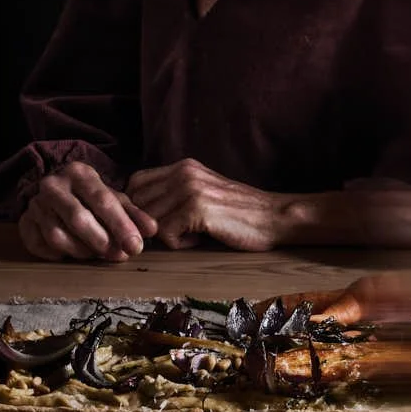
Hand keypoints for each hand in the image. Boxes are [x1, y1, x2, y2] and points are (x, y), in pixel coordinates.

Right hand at [18, 161, 157, 261]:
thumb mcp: (114, 199)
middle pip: (78, 219)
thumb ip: (134, 214)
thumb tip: (152, 230)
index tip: (136, 246)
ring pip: (58, 236)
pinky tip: (72, 254)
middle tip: (119, 256)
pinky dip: (59, 255)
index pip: (102, 200)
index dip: (121, 225)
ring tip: (97, 254)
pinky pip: (40, 246)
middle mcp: (53, 185)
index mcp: (79, 173)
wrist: (56, 190)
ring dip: (82, 251)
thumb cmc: (90, 197)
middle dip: (102, 242)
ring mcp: (35, 204)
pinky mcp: (24, 223)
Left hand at [125, 158, 286, 251]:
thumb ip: (176, 193)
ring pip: (149, 220)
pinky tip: (199, 239)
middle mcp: (184, 173)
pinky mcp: (197, 209)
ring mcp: (190, 190)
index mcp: (184, 167)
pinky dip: (179, 244)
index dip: (137, 206)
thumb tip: (140, 211)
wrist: (274, 217)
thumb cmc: (239, 212)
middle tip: (175, 233)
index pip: (136, 182)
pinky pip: (166, 234)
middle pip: (137, 203)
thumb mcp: (204, 191)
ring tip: (191, 235)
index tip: (155, 222)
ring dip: (166, 235)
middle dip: (149, 225)